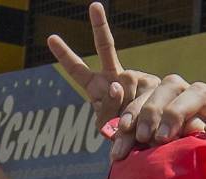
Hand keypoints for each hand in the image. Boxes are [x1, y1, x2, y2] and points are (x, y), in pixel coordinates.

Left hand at [47, 3, 159, 137]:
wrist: (151, 139)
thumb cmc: (122, 135)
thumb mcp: (105, 126)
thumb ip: (106, 107)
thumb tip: (116, 84)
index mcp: (97, 86)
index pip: (78, 69)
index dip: (64, 54)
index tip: (51, 38)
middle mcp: (116, 75)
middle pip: (106, 47)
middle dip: (99, 25)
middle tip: (94, 6)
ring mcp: (135, 77)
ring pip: (126, 83)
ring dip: (126, 107)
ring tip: (128, 126)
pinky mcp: (154, 84)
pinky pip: (145, 91)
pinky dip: (142, 106)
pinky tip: (143, 119)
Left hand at [127, 77, 205, 178]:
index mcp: (175, 118)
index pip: (148, 104)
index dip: (130, 118)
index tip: (117, 143)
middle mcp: (197, 110)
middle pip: (170, 86)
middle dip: (151, 108)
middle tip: (143, 136)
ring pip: (199, 90)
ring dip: (178, 109)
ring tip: (166, 136)